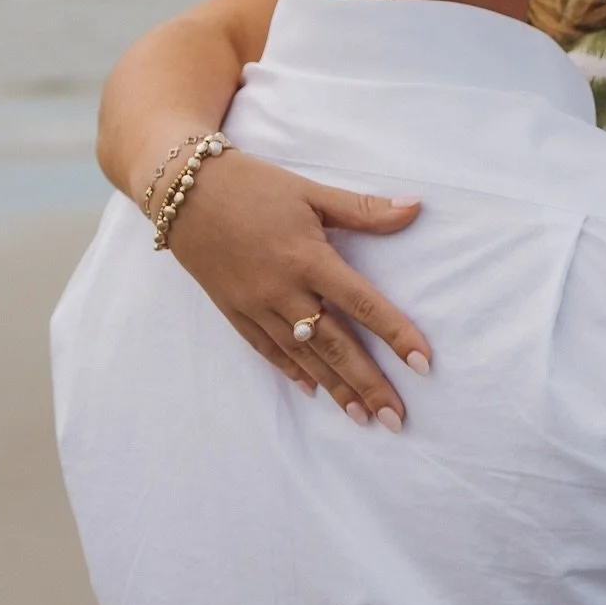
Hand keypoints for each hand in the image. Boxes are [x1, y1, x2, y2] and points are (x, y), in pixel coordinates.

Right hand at [164, 148, 431, 428]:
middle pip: (334, 345)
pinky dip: (292, 371)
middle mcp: (283, 290)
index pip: (362, 304)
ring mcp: (255, 305)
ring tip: (363, 417)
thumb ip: (363, 209)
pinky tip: (313, 390)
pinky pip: (266, 349)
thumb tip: (416, 208)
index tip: (424, 364)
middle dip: (368, 384)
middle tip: (396, 419)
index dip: (395, 335)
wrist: (181, 189)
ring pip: (303, 355)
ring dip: (335, 388)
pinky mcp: (233, 310)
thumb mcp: (310, 191)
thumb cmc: (253, 185)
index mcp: (308, 259)